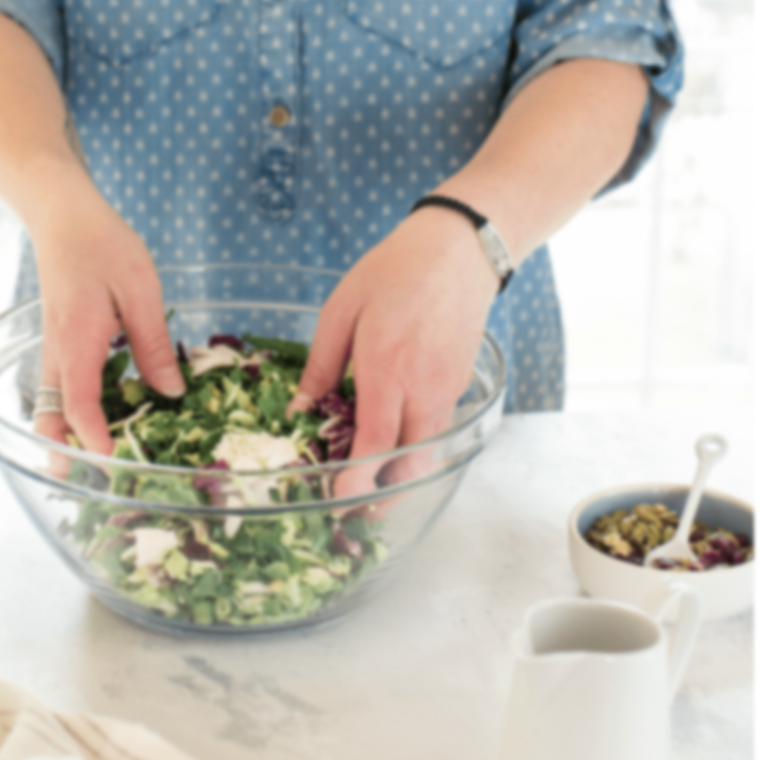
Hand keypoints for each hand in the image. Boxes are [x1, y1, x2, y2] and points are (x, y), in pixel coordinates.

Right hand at [28, 185, 183, 457]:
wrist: (64, 217)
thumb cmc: (104, 246)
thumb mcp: (141, 290)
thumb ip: (153, 343)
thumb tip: (171, 392)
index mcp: (78, 341)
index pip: (78, 404)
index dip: (92, 438)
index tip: (109, 464)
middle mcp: (58, 352)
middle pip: (51, 414)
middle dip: (63, 451)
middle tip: (82, 484)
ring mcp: (54, 347)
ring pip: (49, 402)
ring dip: (63, 433)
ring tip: (87, 464)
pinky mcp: (59, 341)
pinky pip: (57, 385)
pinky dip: (68, 410)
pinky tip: (93, 420)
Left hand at [293, 204, 499, 500]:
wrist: (459, 249)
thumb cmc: (395, 271)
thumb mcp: (342, 310)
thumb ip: (320, 365)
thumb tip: (298, 409)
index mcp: (388, 370)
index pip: (374, 445)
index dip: (356, 481)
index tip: (337, 501)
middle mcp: (424, 388)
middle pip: (410, 462)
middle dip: (384, 494)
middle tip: (356, 509)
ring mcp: (448, 388)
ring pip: (428, 449)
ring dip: (402, 471)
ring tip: (374, 480)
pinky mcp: (460, 383)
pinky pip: (437, 425)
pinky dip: (418, 442)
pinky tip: (396, 434)